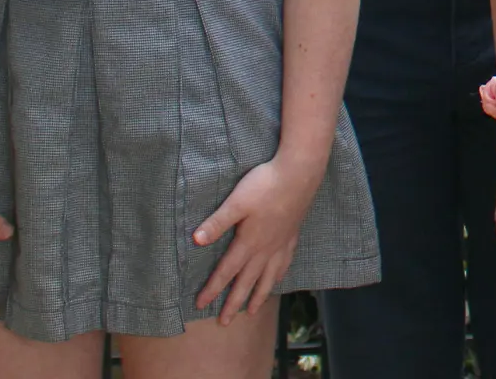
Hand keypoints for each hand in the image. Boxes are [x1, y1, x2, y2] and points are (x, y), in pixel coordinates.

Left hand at [192, 155, 325, 322]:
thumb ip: (217, 222)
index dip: (212, 289)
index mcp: (249, 242)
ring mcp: (281, 243)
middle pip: (247, 281)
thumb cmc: (265, 184)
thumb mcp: (236, 202)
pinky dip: (279, 275)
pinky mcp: (292, 234)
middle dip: (234, 303)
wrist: (300, 172)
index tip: (200, 305)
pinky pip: (285, 263)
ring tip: (252, 311)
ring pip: (268, 277)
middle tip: (224, 322)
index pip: (227, 271)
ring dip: (259, 295)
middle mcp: (266, 248)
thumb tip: (195, 241)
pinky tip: (278, 279)